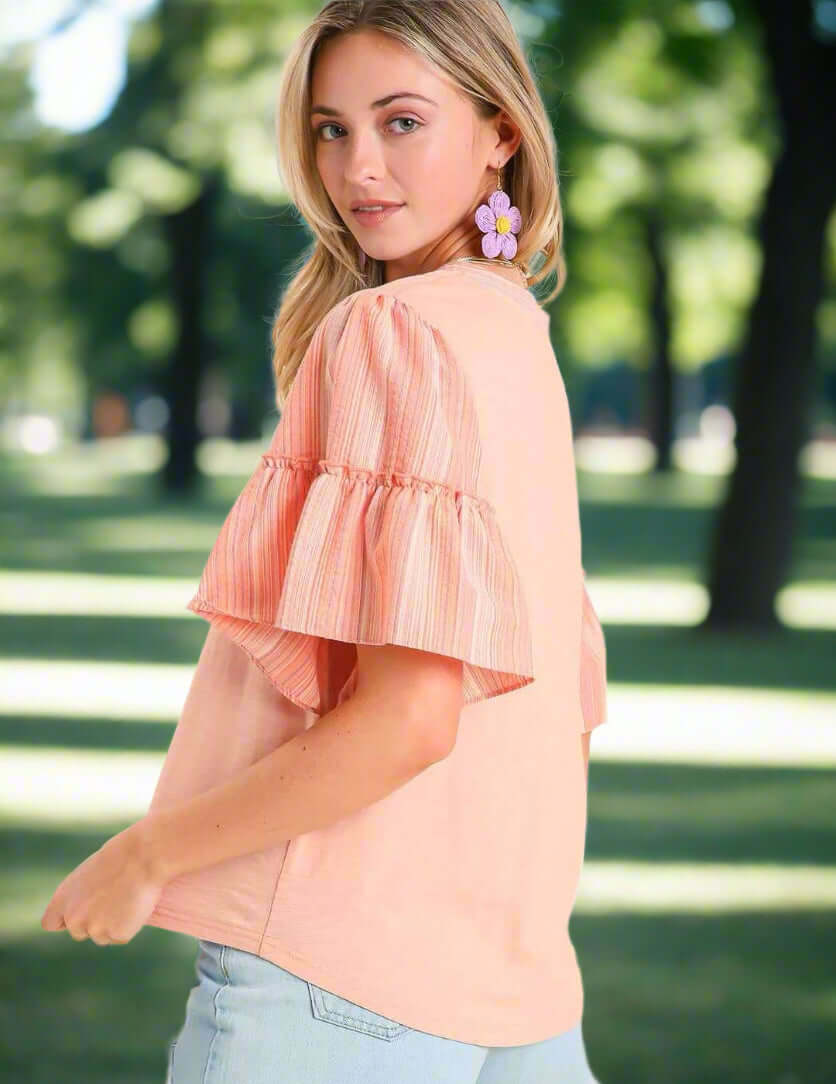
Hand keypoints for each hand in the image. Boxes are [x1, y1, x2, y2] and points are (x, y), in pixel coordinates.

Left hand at [40, 823, 164, 945]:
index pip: (51, 923)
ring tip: (127, 899)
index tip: (80, 913)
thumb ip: (79, 897)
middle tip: (113, 901)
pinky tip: (136, 905)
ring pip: (102, 936)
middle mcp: (74, 918)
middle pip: (79, 932)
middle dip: (94, 923)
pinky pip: (122, 936)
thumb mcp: (89, 875)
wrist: (142, 857)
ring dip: (113, 925)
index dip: (65, 920)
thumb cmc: (119, 858)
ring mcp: (95, 929)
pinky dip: (130, 925)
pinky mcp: (117, 935)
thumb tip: (87, 912)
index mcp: (63, 899)